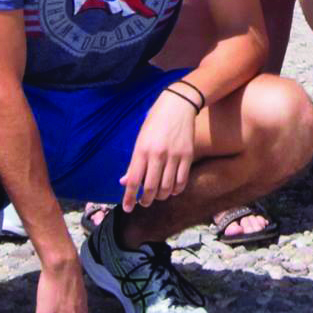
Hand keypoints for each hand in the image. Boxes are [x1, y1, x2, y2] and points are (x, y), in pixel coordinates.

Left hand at [121, 87, 197, 210]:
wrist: (178, 105)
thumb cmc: (154, 123)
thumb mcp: (140, 140)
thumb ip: (134, 163)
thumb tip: (124, 182)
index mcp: (141, 150)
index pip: (133, 180)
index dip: (129, 197)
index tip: (127, 208)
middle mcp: (157, 155)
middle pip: (150, 188)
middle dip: (145, 200)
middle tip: (144, 202)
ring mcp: (174, 156)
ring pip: (166, 188)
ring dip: (160, 196)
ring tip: (157, 196)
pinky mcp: (187, 156)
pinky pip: (182, 181)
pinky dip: (175, 190)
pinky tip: (171, 189)